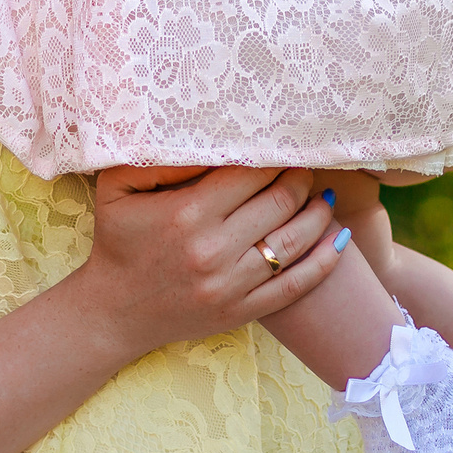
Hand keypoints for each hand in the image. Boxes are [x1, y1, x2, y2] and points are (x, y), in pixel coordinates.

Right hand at [65, 166, 347, 364]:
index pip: (249, 173)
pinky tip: (338, 238)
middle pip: (279, 202)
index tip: (282, 145)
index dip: (272, 156)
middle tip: (305, 165)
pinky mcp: (242, 311)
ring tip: (323, 195)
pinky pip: (296, 285)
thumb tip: (206, 141)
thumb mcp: (118, 188)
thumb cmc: (118, 240)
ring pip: (295, 240)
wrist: (114, 311)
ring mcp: (232, 285)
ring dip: (318, 212)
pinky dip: (325, 260)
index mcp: (187, 214)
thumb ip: (158, 160)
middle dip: (299, 178)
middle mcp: (214, 250)